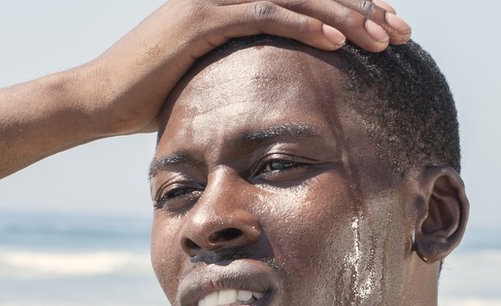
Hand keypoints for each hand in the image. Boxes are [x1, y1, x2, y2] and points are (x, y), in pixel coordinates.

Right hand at [75, 0, 411, 135]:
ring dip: (344, 14)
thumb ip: (241, 72)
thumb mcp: (206, 81)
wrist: (97, 100)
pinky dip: (303, 24)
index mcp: (231, 2)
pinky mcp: (199, 18)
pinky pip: (263, 14)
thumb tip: (274, 93)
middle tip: (403, 30)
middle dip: (361, 7)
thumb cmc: (148, 97)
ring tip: (383, 37)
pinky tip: (337, 40)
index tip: (387, 30)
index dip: (348, 9)